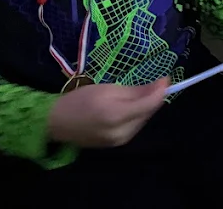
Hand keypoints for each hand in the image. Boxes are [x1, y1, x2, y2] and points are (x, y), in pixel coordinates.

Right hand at [46, 77, 167, 147]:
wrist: (56, 123)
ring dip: (144, 107)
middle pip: (148, 113)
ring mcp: (119, 142)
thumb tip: (161, 86)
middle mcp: (121, 133)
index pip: (150, 105)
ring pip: (142, 121)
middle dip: (152, 98)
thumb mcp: (108, 89)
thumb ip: (135, 91)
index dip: (161, 90)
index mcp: (117, 116)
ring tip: (136, 95)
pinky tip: (128, 108)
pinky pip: (134, 127)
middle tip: (151, 83)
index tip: (166, 77)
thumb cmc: (80, 100)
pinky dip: (136, 116)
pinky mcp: (116, 145)